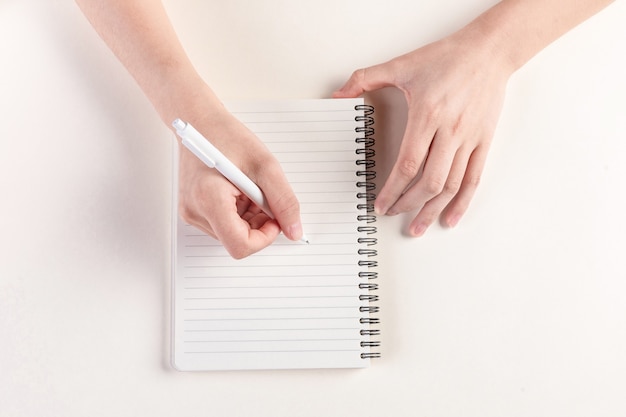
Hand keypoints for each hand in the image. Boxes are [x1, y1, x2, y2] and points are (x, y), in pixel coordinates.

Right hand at [177, 108, 302, 257]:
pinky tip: (238, 190)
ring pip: (232, 234)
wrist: (199, 122)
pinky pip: (223, 225)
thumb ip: (284, 201)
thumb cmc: (227, 136)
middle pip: (237, 241)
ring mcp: (192, 213)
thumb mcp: (266, 166)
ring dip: (249, 217)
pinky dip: (238, 212)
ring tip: (247, 188)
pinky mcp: (193, 210)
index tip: (274, 219)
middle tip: (261, 195)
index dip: (264, 237)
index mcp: (209, 200)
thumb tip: (293, 230)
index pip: (240, 246)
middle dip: (258, 223)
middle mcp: (195, 211)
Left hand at [334, 31, 511, 235]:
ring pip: (451, 185)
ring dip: (432, 210)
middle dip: (407, 204)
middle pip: (428, 181)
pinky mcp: (483, 142)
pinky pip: (474, 179)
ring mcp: (469, 139)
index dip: (392, 190)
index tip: (380, 204)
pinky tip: (450, 217)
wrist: (488, 50)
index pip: (407, 165)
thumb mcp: (401, 64)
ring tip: (417, 227)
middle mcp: (450, 131)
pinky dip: (462, 202)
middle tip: (392, 214)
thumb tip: (338, 95)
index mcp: (428, 115)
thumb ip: (365, 79)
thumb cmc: (446, 57)